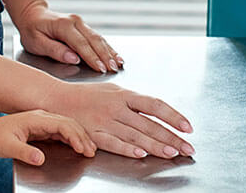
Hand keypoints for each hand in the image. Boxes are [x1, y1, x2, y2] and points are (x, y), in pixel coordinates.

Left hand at [0, 110, 96, 165]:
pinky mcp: (43, 129)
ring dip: (79, 137)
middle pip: (68, 123)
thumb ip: (25, 152)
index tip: (81, 148)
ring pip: (67, 127)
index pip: (61, 124)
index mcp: (35, 118)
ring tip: (90, 149)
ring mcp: (43, 123)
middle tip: (91, 151)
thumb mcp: (8, 147)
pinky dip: (72, 139)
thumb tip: (41, 159)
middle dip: (81, 136)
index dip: (74, 136)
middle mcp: (41, 118)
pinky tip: (78, 146)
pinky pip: (62, 132)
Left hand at [14, 0, 123, 73]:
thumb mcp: (36, 43)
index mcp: (63, 25)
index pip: (81, 44)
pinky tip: (115, 55)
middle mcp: (75, 22)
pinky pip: (97, 37)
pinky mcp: (83, 27)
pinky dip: (107, 47)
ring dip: (109, 52)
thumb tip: (73, 59)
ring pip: (98, 38)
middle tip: (113, 69)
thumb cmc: (31, 31)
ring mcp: (80, 23)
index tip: (101, 69)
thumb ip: (55, 50)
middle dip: (105, 56)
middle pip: (94, 40)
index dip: (92, 57)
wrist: (32, 15)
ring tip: (118, 64)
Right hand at [46, 81, 194, 159]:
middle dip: (171, 137)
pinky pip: (113, 143)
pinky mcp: (93, 134)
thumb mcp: (112, 90)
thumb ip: (133, 101)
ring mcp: (104, 121)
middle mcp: (116, 107)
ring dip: (155, 146)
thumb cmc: (87, 95)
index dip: (173, 116)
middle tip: (188, 147)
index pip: (154, 105)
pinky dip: (128, 149)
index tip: (188, 127)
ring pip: (135, 135)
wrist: (57, 99)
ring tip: (172, 153)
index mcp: (124, 94)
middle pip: (149, 124)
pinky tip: (141, 154)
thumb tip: (157, 110)